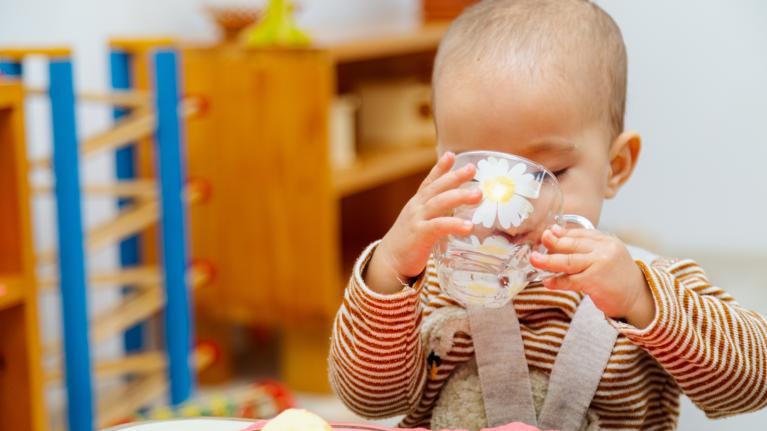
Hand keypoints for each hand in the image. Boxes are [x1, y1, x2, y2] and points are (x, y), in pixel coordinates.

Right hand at [365, 152, 482, 294]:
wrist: (389, 262)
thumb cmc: (409, 244)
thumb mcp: (420, 223)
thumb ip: (435, 215)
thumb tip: (458, 212)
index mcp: (417, 204)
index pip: (429, 182)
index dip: (440, 168)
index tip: (451, 155)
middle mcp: (416, 208)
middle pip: (437, 188)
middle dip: (455, 177)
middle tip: (472, 169)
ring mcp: (417, 220)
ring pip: (439, 203)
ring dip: (459, 196)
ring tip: (478, 195)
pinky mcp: (419, 235)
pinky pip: (439, 226)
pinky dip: (455, 225)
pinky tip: (469, 226)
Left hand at [530, 225, 655, 328]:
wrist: (637, 297)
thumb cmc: (618, 276)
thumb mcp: (606, 255)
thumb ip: (585, 245)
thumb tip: (555, 233)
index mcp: (607, 240)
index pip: (580, 233)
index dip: (562, 233)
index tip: (548, 233)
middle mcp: (604, 250)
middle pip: (572, 245)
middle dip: (552, 243)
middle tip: (538, 241)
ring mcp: (600, 265)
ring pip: (568, 261)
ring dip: (548, 261)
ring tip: (535, 260)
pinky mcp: (595, 281)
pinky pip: (570, 280)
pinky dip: (557, 281)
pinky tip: (547, 281)